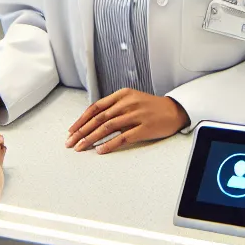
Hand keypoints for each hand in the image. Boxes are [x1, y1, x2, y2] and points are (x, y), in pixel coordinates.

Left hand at [65, 88, 188, 153]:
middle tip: (71, 142)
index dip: (81, 119)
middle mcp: (128, 103)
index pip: (96, 107)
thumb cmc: (150, 107)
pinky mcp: (144, 128)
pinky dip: (109, 144)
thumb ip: (113, 107)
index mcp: (122, 95)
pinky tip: (100, 150)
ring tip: (81, 147)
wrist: (174, 110)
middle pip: (99, 118)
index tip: (71, 130)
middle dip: (82, 131)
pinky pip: (123, 138)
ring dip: (91, 138)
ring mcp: (136, 115)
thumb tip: (91, 120)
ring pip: (108, 127)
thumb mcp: (131, 99)